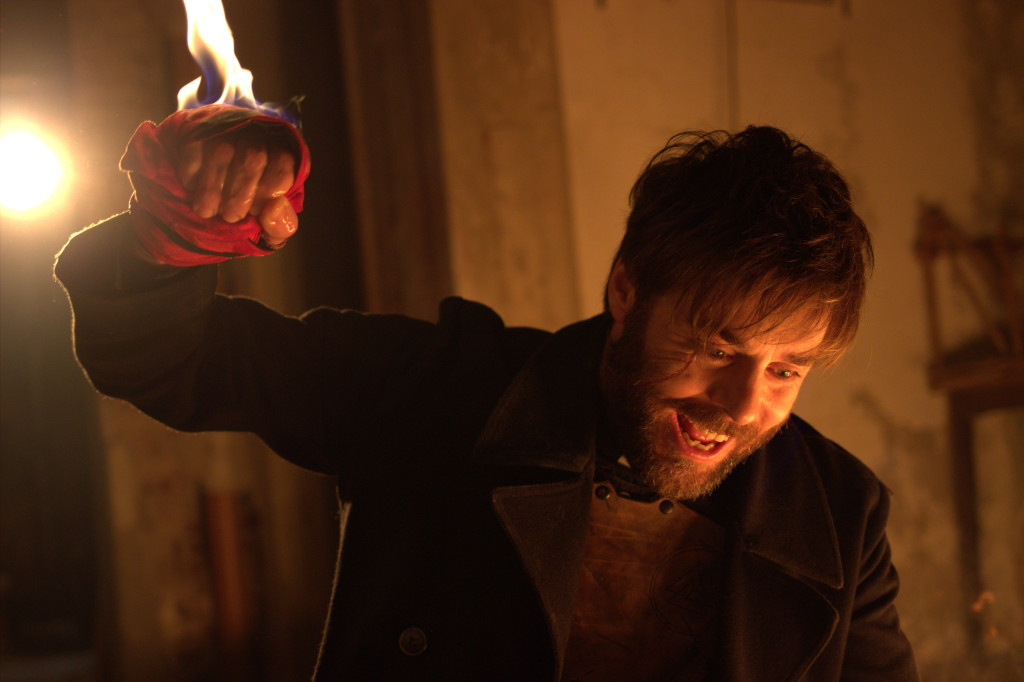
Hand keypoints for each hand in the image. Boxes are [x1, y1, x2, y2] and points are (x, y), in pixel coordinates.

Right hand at [175, 127, 298, 248]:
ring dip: (211, 186)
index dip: (267, 191)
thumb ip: (281, 224)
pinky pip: (194, 144)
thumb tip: (275, 209)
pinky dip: (191, 169)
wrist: (210, 198)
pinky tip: (190, 188)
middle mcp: (257, 136)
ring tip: (205, 211)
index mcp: (281, 156)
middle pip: (252, 158)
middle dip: (239, 193)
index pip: (282, 165)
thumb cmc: (246, 212)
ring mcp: (225, 128)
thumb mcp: (268, 225)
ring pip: (221, 150)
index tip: (253, 212)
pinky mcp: (197, 129)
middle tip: (229, 217)